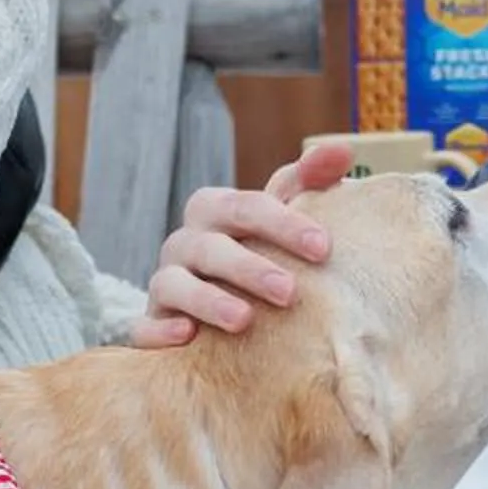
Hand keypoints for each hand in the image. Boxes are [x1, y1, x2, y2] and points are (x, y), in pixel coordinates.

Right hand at [133, 141, 347, 346]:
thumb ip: (306, 182)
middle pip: (210, 247)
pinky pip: (145, 326)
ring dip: (208, 301)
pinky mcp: (150, 323)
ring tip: (244, 320)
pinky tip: (187, 337)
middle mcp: (185, 243)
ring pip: (173, 285)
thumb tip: (342, 151)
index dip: (284, 224)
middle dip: (249, 268)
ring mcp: (164, 283)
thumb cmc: (254, 249)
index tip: (323, 248)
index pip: (246, 207)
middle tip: (290, 292)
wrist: (210, 303)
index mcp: (214, 211)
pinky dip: (160, 330)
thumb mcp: (277, 214)